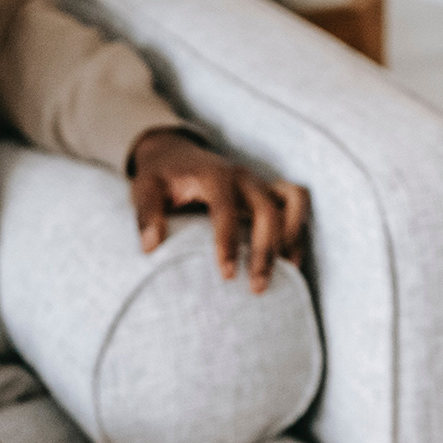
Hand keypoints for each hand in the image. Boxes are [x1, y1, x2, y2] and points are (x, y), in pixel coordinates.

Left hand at [128, 128, 310, 292]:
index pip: (226, 208)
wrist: (176, 154)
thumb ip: (146, 214)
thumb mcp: (145, 189)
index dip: (228, 242)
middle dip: (266, 250)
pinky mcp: (269, 190)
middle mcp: (243, 176)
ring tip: (287, 273)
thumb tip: (150, 247)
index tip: (227, 275)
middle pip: (268, 210)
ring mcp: (260, 182)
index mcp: (214, 175)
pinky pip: (297, 204)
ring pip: (292, 203)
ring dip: (291, 239)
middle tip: (257, 288)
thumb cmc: (161, 178)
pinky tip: (290, 262)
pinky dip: (298, 230)